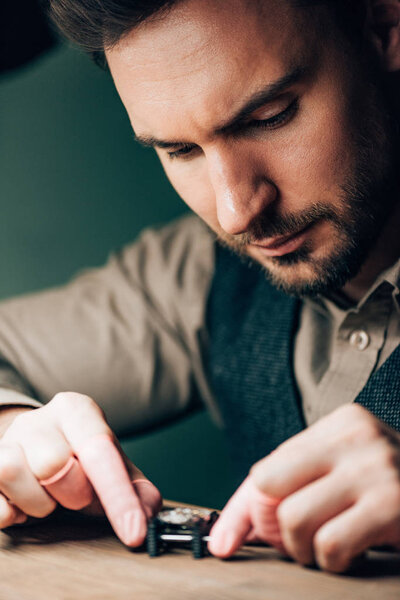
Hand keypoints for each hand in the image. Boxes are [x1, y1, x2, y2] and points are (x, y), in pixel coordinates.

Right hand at [0, 392, 161, 544]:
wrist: (35, 447)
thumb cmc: (78, 459)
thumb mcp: (112, 466)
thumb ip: (135, 487)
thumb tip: (149, 509)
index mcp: (76, 410)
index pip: (99, 450)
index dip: (118, 496)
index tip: (134, 530)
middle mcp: (39, 419)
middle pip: (54, 462)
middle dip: (73, 492)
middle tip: (78, 496)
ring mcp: (8, 440)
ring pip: (13, 471)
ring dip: (39, 503)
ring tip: (50, 499)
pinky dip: (12, 513)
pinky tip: (24, 507)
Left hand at [209, 404, 399, 571]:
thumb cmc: (390, 484)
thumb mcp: (342, 472)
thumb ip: (293, 487)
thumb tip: (227, 534)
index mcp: (338, 424)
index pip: (266, 467)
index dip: (242, 509)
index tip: (224, 542)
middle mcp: (354, 437)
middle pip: (270, 487)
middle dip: (272, 528)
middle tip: (293, 541)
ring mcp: (374, 468)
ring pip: (295, 518)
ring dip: (301, 549)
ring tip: (322, 549)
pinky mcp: (391, 504)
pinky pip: (330, 545)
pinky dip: (330, 561)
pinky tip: (347, 555)